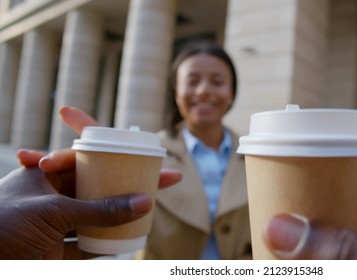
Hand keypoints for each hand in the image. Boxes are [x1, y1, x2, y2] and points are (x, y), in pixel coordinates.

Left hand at [7, 106, 181, 259]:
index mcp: (45, 175)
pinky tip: (131, 237)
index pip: (90, 160)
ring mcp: (56, 224)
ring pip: (99, 216)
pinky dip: (110, 242)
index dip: (119, 157)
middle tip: (165, 178)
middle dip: (131, 185)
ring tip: (154, 206)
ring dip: (124, 215)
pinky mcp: (57, 250)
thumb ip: (99, 210)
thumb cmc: (2, 226)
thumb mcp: (53, 213)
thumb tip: (142, 202)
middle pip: (101, 188)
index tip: (146, 154)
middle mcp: (53, 197)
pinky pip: (91, 243)